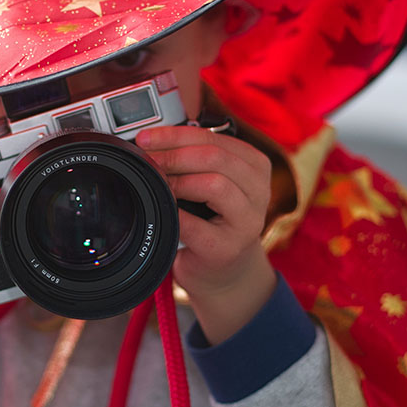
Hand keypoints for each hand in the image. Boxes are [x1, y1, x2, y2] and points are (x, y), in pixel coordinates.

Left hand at [135, 126, 276, 344]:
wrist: (224, 272)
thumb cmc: (211, 220)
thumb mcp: (211, 182)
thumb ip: (194, 159)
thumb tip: (152, 141)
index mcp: (254, 166)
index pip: (214, 138)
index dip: (175, 135)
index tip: (146, 137)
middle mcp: (259, 190)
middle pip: (215, 157)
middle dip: (173, 155)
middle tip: (148, 160)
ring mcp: (248, 221)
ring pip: (215, 184)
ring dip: (179, 181)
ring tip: (159, 185)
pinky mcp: (229, 248)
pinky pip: (197, 223)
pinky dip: (175, 213)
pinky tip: (165, 211)